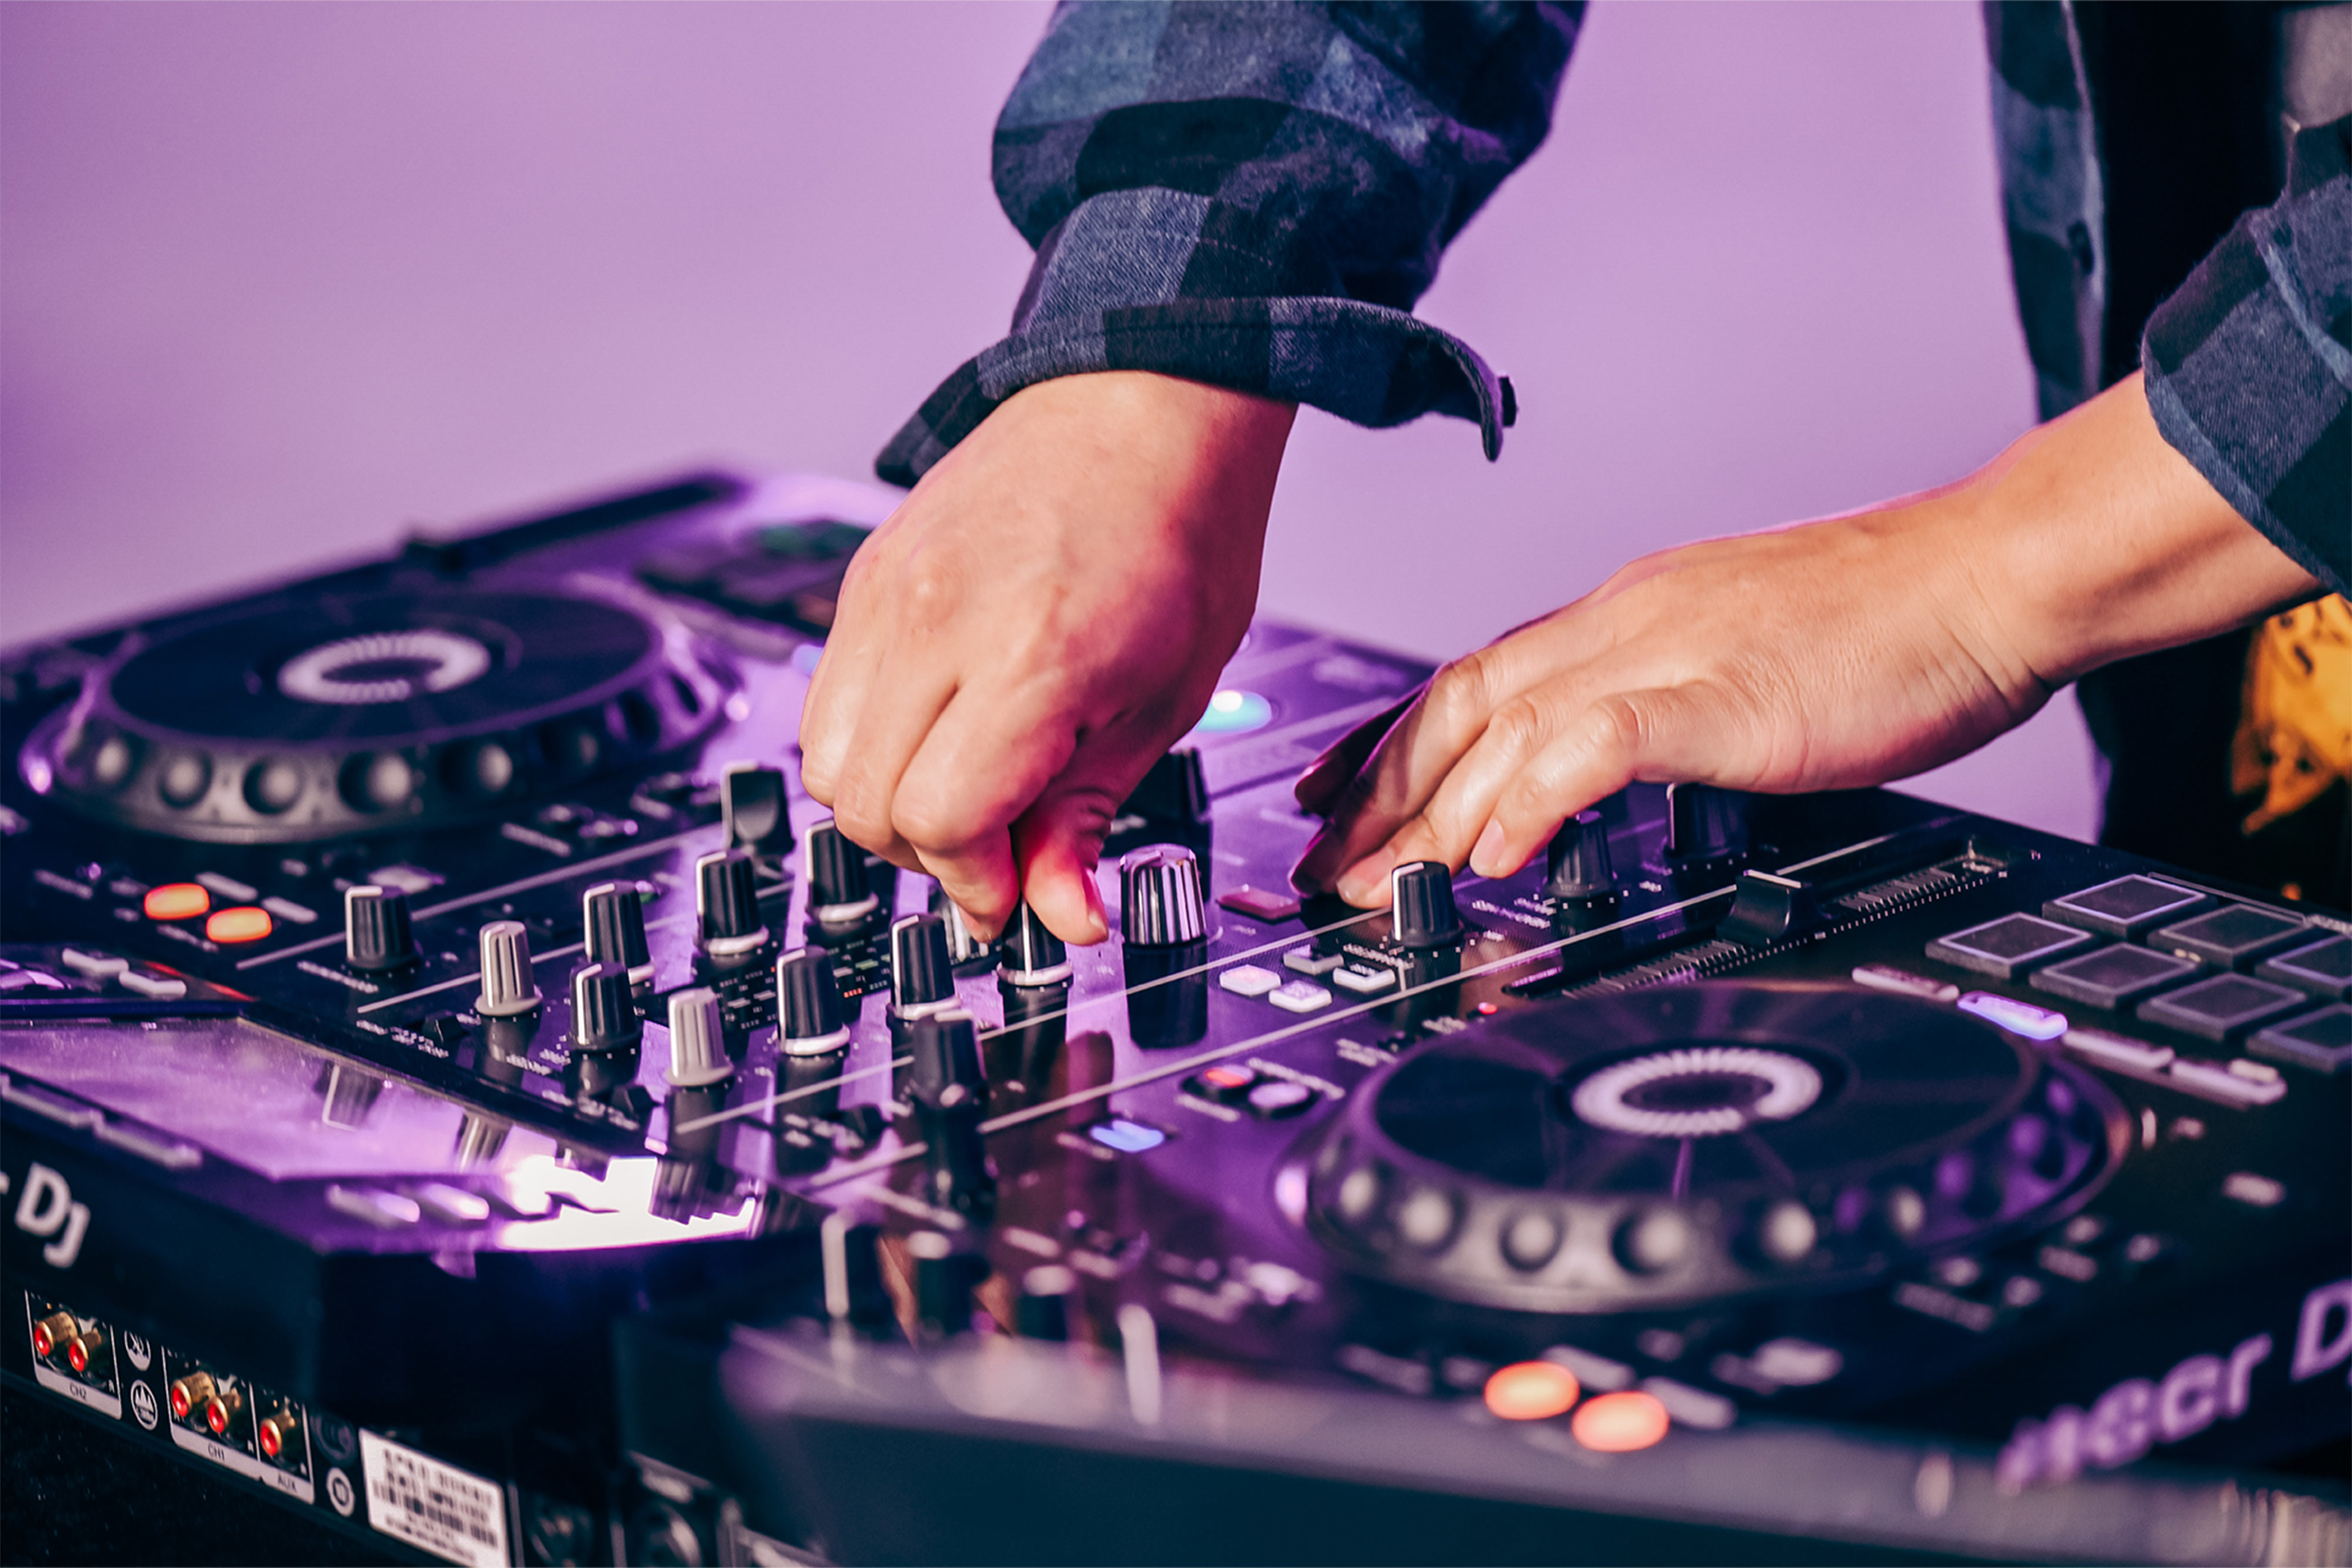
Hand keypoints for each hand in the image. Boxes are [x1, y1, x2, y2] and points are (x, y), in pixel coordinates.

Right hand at [800, 371, 1293, 942]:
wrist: (1145, 405)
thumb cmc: (1179, 537)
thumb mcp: (1164, 702)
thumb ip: (1089, 816)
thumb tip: (1058, 917)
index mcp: (1028, 657)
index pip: (940, 821)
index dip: (979, 880)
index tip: (1019, 893)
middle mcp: (936, 621)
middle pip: (864, 808)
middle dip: (931, 856)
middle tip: (1000, 849)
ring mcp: (887, 593)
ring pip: (824, 761)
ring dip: (889, 803)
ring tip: (970, 786)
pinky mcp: (865, 574)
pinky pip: (827, 695)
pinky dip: (872, 740)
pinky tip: (943, 726)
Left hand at [1292, 374, 2320, 904]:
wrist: (1988, 577)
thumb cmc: (1893, 625)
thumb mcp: (1745, 658)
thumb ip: (1667, 701)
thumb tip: (1614, 757)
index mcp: (1629, 617)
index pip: (1476, 677)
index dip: (1395, 742)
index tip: (1339, 794)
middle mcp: (1624, 624)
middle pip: (1459, 704)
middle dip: (1378, 790)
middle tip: (1317, 864)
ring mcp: (1667, 654)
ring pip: (1502, 726)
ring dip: (1425, 812)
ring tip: (1371, 880)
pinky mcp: (1719, 696)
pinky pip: (1595, 745)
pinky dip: (1529, 798)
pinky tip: (1490, 852)